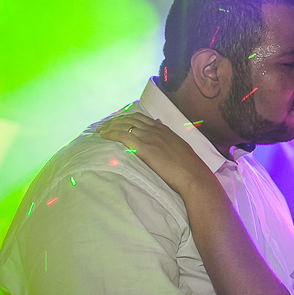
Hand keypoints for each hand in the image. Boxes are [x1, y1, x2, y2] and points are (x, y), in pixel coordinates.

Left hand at [96, 113, 213, 194]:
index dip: (128, 118)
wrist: (194, 176)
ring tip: (100, 129)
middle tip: (104, 124)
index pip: (142, 118)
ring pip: (125, 125)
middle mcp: (156, 130)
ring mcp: (150, 138)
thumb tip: (159, 123)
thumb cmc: (189, 167)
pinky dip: (111, 133)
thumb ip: (167, 134)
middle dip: (115, 120)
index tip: (118, 120)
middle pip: (131, 119)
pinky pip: (123, 136)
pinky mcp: (145, 148)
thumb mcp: (179, 146)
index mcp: (165, 130)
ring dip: (110, 126)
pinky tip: (103, 135)